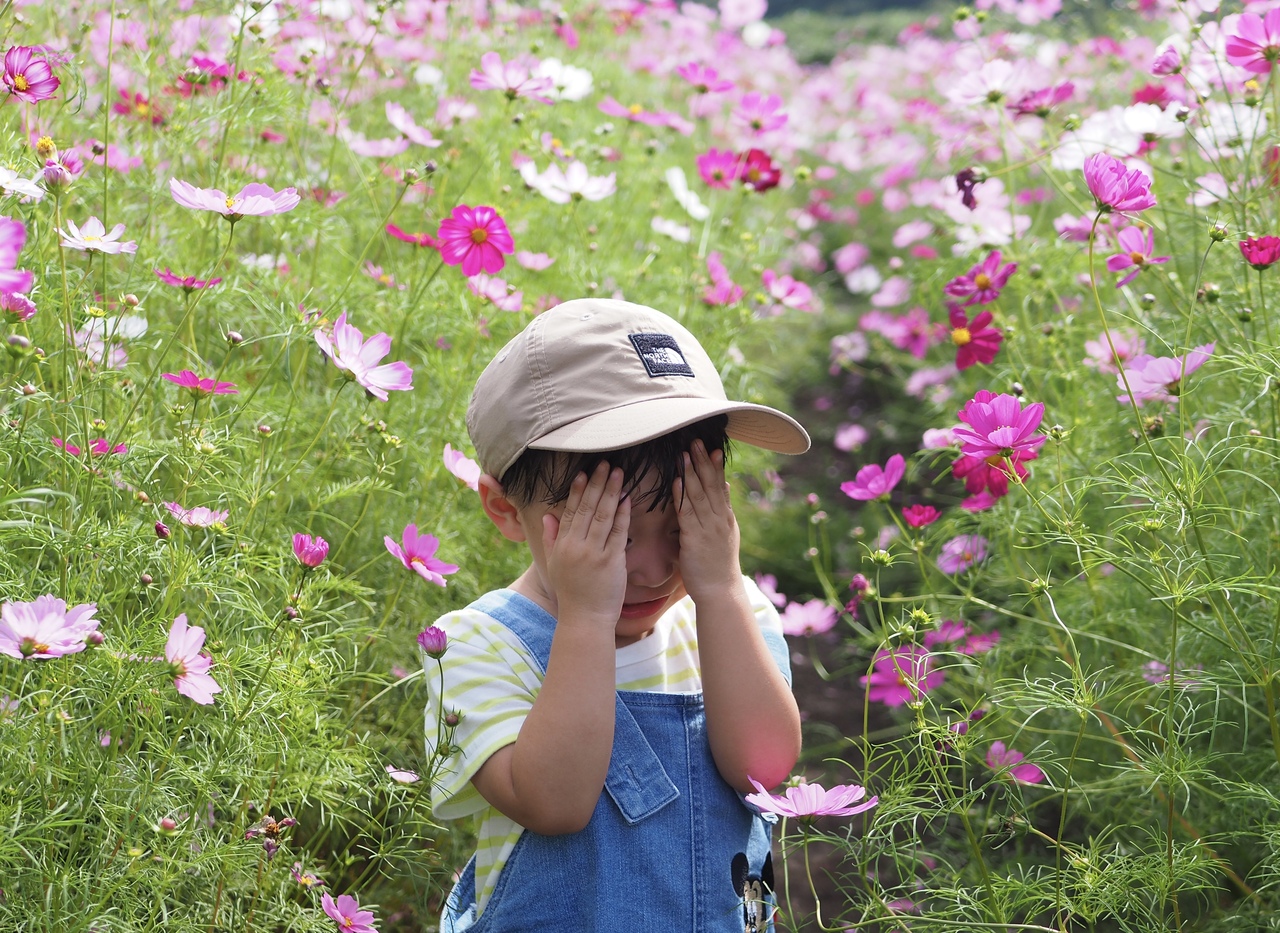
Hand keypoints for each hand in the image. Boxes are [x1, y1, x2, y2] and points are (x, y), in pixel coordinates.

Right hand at [542, 462, 630, 626]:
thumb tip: (547, 516)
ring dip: (611, 492)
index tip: (584, 472)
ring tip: (618, 473)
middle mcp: (576, 546)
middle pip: (587, 508)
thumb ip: (551, 538)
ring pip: (602, 515)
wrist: (585, 619)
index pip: (570, 511)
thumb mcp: (554, 565)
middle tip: (605, 463)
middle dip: (597, 483)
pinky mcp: (611, 561)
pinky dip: (622, 514)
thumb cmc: (572, 593)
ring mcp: (594, 553)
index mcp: (562, 545)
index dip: (578, 490)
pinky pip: (618, 532)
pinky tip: (626, 498)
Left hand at [673, 440, 741, 603]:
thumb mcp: (725, 535)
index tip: (712, 447)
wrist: (721, 590)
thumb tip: (723, 487)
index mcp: (725, 518)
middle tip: (696, 441)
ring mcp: (708, 528)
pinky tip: (678, 480)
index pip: (720, 486)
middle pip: (710, 485)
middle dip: (703, 461)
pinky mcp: (695, 538)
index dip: (715, 466)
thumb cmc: (718, 565)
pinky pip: (687, 512)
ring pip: (699, 494)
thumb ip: (721, 511)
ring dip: (691, 472)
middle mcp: (719, 519)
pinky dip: (682, 494)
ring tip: (685, 453)